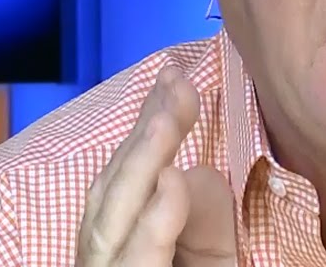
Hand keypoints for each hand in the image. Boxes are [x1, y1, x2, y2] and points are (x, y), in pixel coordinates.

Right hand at [77, 65, 238, 266]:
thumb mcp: (217, 259)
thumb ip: (209, 221)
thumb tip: (191, 169)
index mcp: (126, 240)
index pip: (129, 175)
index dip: (147, 125)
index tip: (173, 77)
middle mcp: (108, 255)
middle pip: (115, 187)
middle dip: (144, 131)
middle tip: (175, 80)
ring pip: (111, 217)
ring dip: (140, 164)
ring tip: (167, 119)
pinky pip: (133, 261)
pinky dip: (153, 221)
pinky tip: (172, 181)